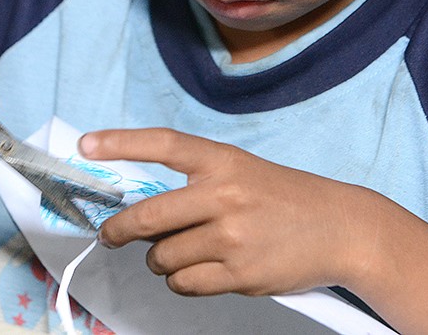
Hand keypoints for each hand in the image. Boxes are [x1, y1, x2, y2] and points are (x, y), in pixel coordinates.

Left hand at [79, 128, 372, 297]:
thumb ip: (197, 183)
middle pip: (148, 218)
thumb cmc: (286, 199)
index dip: (120, 143)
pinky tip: (203, 269)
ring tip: (186, 251)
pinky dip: (183, 281)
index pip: (163, 144)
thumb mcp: (243, 172)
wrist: (341, 228)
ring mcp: (232, 237)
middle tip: (112, 235)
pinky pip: (185, 283)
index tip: (86, 146)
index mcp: (223, 161)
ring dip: (162, 260)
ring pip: (162, 258)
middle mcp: (225, 195)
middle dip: (120, 231)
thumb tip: (141, 209)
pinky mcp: (240, 275)